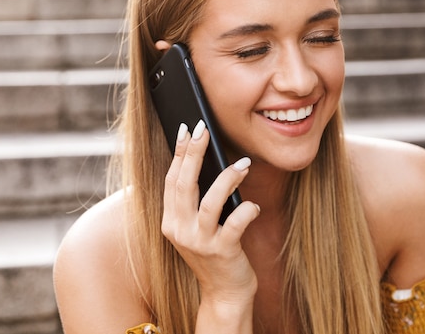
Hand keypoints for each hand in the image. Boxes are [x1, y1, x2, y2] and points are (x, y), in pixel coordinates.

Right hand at [161, 120, 260, 307]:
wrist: (224, 294)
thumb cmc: (215, 254)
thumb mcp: (197, 228)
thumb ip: (196, 202)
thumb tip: (208, 163)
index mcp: (170, 222)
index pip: (171, 180)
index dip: (178, 153)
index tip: (186, 129)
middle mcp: (179, 231)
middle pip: (184, 184)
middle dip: (193, 154)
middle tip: (203, 130)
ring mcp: (199, 242)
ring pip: (209, 202)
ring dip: (227, 179)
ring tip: (243, 164)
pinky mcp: (221, 252)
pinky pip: (235, 224)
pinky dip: (247, 210)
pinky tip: (254, 205)